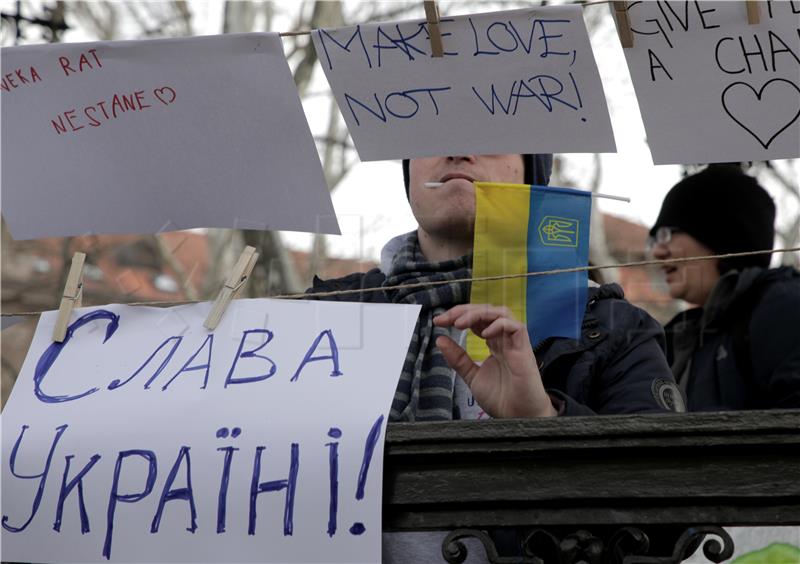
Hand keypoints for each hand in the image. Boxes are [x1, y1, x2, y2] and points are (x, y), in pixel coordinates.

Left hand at [433, 304, 555, 418]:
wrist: (518, 417)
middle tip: (445, 319)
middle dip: (463, 311)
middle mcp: (504, 339)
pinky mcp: (524, 349)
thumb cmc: (501, 398)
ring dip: (478, 313)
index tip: (438, 321)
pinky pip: (515, 327)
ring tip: (460, 322)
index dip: (458, 315)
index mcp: (493, 342)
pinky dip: (499, 324)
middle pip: (486, 311)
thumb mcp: (472, 376)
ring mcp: (515, 342)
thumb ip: (458, 359)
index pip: (476, 319)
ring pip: (500, 313)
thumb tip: (440, 340)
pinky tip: (484, 333)